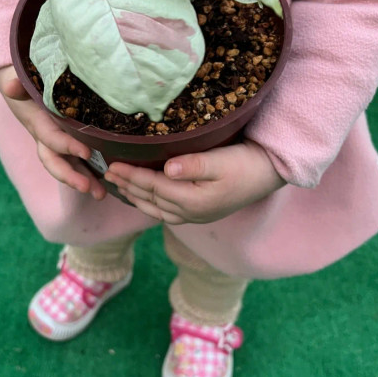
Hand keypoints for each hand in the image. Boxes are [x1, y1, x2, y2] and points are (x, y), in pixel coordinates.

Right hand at [0, 65, 105, 199]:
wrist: (22, 85)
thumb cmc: (25, 81)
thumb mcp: (19, 78)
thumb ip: (16, 83)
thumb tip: (10, 86)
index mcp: (38, 123)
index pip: (51, 138)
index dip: (66, 146)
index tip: (86, 152)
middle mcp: (47, 138)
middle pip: (55, 163)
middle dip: (70, 177)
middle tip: (88, 188)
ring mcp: (57, 143)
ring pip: (69, 166)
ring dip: (84, 181)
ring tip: (101, 194)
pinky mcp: (69, 142)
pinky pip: (79, 161)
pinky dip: (92, 172)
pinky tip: (109, 181)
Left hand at [104, 139, 284, 223]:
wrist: (271, 174)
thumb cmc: (246, 164)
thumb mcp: (222, 161)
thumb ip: (194, 165)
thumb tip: (167, 168)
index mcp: (192, 201)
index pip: (152, 186)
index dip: (130, 175)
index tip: (111, 164)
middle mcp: (190, 213)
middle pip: (150, 199)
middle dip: (127, 186)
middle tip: (106, 173)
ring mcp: (195, 215)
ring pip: (155, 209)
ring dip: (135, 197)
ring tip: (119, 186)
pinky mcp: (201, 212)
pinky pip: (166, 212)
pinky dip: (151, 204)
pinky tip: (145, 198)